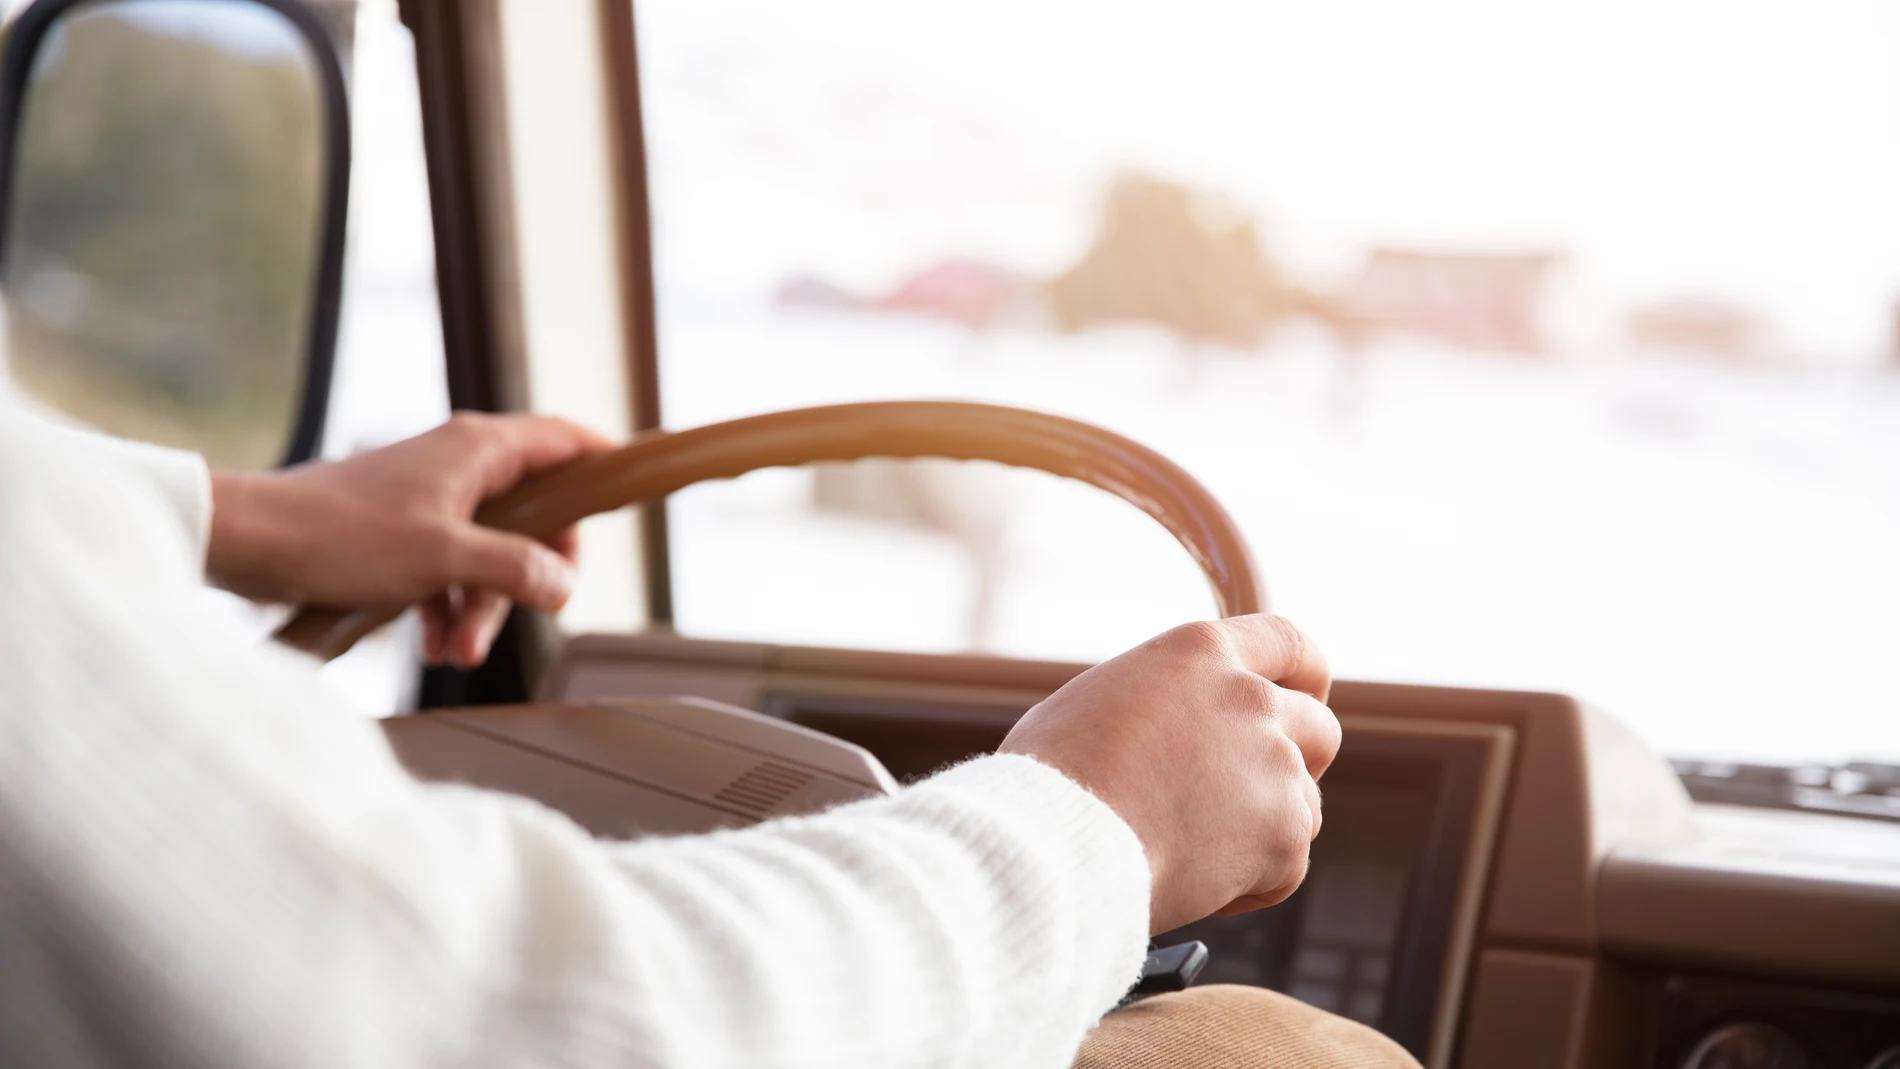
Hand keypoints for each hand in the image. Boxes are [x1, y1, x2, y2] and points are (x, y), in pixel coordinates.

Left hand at [208, 412, 613, 667]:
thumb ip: (514, 569)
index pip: (565, 441)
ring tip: (456, 651)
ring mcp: (428, 498)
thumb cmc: (338, 535)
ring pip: (488, 550)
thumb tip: (564, 584)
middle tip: (528, 614)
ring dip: (482, 605)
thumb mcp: (443, 558)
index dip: (602, 463)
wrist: (249, 545)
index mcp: (478, 450)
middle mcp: (458, 465)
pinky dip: (445, 606)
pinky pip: (447, 568)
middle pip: (533, 515)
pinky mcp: (398, 531)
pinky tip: (429, 646)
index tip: (627, 494)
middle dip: (529, 575)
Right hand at [999, 615, 1338, 934]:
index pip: (1288, 644)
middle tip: (1256, 796)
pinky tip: (1191, 884)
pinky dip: (1249, 885)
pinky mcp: (1283, 835)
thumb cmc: (1051, 777)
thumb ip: (1162, 702)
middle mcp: (1249, 699)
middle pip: (1319, 728)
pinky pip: (1285, 869)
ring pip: (1304, 806)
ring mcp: (1274, 766)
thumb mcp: (1101, 699)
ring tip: (1191, 853)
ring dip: (1264, 831)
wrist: (1054, 841)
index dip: (1306, 676)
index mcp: (1201, 653)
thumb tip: (1170, 730)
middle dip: (1301, 763)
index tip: (1308, 698)